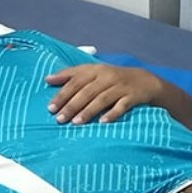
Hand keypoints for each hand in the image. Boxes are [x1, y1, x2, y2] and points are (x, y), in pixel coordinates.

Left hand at [45, 65, 160, 124]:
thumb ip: (70, 75)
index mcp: (95, 70)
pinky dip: (112, 113)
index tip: (51, 108)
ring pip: (102, 99)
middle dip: (72, 105)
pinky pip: (122, 105)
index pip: (75, 81)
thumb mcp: (92, 72)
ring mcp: (120, 86)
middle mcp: (107, 76)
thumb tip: (47, 79)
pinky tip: (102, 122)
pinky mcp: (132, 96)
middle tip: (60, 119)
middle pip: (86, 91)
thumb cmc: (111, 78)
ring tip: (76, 122)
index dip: (62, 94)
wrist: (144, 80)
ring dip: (88, 111)